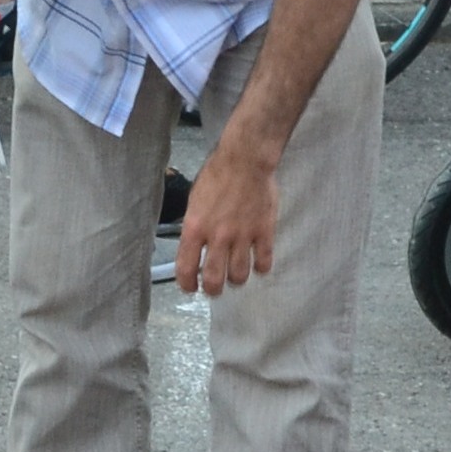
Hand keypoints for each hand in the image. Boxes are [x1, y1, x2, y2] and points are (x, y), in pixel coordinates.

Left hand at [177, 144, 282, 293]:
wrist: (245, 160)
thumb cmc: (216, 176)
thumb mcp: (194, 202)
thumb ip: (194, 228)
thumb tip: (194, 247)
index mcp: (195, 229)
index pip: (186, 269)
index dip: (187, 284)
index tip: (191, 287)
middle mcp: (217, 237)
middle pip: (214, 280)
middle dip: (213, 290)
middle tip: (215, 288)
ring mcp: (243, 236)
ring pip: (239, 276)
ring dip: (236, 279)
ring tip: (236, 274)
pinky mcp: (264, 232)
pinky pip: (264, 262)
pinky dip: (260, 268)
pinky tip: (257, 263)